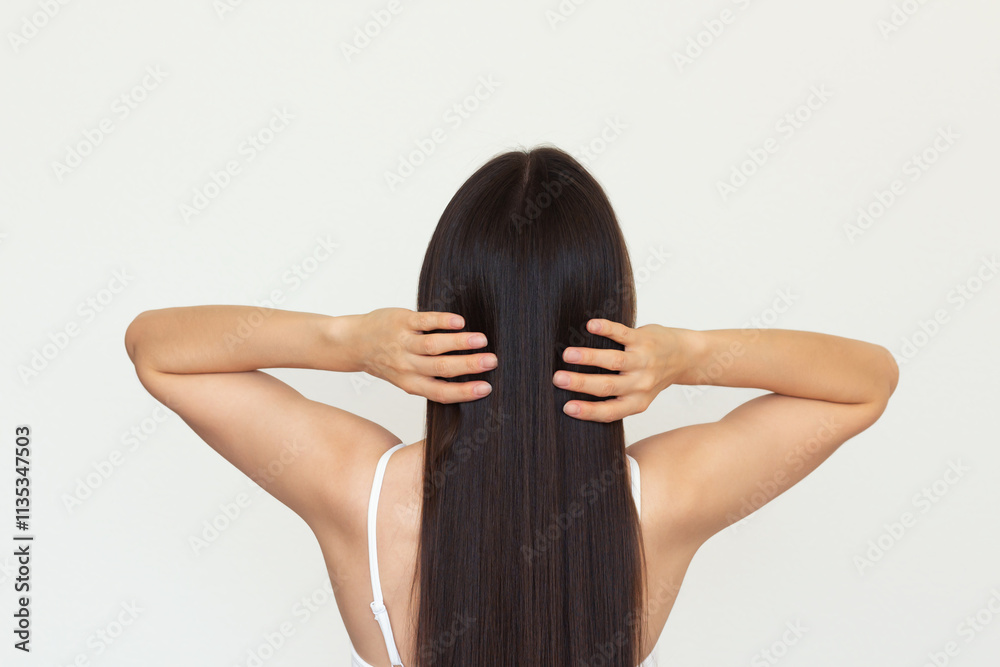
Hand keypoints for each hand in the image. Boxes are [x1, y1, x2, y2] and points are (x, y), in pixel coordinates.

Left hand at [356, 307, 495, 402]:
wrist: (355, 343)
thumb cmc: (386, 361)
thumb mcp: (405, 379)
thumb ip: (431, 379)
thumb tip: (469, 380)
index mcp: (411, 384)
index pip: (441, 392)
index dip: (465, 392)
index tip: (487, 388)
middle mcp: (407, 366)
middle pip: (442, 368)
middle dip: (469, 365)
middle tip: (492, 361)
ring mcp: (403, 343)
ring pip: (434, 345)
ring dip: (460, 342)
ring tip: (482, 340)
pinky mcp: (401, 322)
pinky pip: (424, 322)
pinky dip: (442, 322)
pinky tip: (459, 322)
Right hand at [553, 318, 693, 421]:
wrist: (685, 357)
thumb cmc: (653, 376)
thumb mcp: (639, 396)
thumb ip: (614, 398)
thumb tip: (574, 399)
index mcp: (636, 402)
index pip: (609, 411)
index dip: (587, 411)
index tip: (566, 408)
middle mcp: (640, 384)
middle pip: (607, 386)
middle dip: (580, 383)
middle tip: (557, 379)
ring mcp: (642, 360)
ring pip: (614, 361)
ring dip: (589, 357)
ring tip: (567, 354)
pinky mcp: (643, 339)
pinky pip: (623, 334)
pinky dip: (607, 329)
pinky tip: (592, 325)